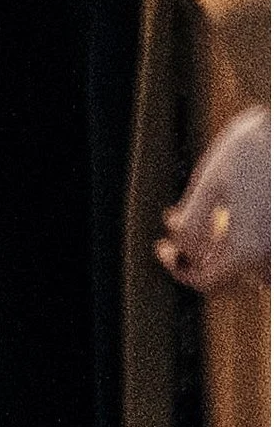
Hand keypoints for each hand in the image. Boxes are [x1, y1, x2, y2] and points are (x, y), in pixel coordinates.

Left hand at [158, 105, 270, 292]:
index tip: (163, 247)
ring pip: (260, 266)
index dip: (179, 268)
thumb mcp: (213, 178)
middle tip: (189, 223)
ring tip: (221, 213)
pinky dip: (257, 237)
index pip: (207, 282)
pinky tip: (246, 204)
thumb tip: (177, 243)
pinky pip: (271, 245)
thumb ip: (194, 219)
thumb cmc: (257, 145)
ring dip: (238, 249)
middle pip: (238, 275)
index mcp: (248, 249)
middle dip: (211, 255)